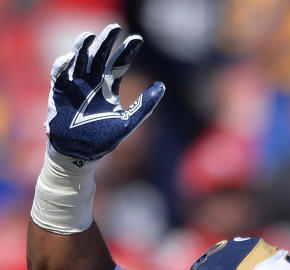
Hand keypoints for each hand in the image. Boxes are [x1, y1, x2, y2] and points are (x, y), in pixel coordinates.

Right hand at [45, 24, 164, 160]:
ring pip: (78, 59)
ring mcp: (75, 84)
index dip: (127, 51)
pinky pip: (59, 74)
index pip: (119, 63)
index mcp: (108, 87)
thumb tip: (163, 86)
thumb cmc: (104, 139)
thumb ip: (145, 104)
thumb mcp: (129, 121)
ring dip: (83, 47)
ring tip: (90, 36)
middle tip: (114, 28)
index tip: (137, 39)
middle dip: (106, 41)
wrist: (80, 154)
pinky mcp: (59, 91)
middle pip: (99, 55)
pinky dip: (63, 65)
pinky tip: (70, 58)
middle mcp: (92, 81)